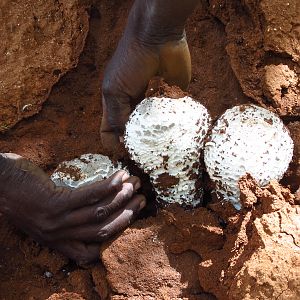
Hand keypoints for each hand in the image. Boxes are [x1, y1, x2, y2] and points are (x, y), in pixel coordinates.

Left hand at [0, 154, 145, 263]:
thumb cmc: (22, 196)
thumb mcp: (45, 217)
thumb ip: (66, 221)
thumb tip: (95, 210)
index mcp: (57, 241)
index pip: (92, 250)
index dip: (116, 236)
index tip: (131, 217)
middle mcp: (58, 236)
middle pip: (102, 231)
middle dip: (126, 216)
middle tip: (141, 199)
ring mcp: (56, 221)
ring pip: (98, 214)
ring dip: (120, 199)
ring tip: (134, 185)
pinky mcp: (54, 203)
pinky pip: (88, 197)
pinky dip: (107, 187)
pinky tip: (119, 177)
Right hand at [100, 0, 196, 154]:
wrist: (159, 38)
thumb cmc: (131, 62)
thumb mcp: (115, 90)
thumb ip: (117, 117)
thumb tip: (122, 143)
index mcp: (116, 105)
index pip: (109, 131)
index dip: (113, 144)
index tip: (123, 155)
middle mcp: (133, 108)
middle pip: (132, 134)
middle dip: (137, 146)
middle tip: (146, 158)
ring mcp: (153, 105)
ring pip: (153, 130)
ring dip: (156, 140)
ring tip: (161, 150)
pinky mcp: (171, 100)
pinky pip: (171, 120)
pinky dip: (172, 127)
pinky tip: (175, 135)